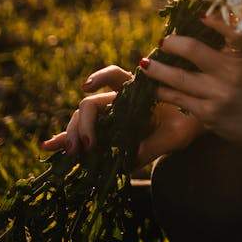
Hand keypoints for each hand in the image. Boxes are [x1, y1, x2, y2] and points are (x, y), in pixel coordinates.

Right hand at [40, 65, 203, 168]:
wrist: (192, 129)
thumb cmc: (187, 124)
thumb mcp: (174, 136)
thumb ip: (152, 146)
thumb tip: (124, 165)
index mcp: (136, 92)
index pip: (114, 75)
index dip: (99, 77)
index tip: (87, 87)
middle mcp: (119, 101)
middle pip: (92, 105)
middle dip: (84, 125)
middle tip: (86, 148)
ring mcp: (111, 117)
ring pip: (83, 119)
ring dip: (73, 135)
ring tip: (71, 154)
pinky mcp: (107, 134)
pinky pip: (84, 135)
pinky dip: (66, 139)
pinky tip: (48, 147)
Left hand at [140, 17, 241, 153]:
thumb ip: (228, 42)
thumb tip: (201, 16)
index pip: (228, 31)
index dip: (213, 20)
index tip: (198, 14)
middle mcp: (232, 72)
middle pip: (193, 51)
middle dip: (172, 44)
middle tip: (162, 42)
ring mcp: (219, 94)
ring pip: (178, 78)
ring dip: (157, 70)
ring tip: (144, 65)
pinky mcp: (209, 114)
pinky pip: (178, 98)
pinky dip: (163, 91)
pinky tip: (153, 88)